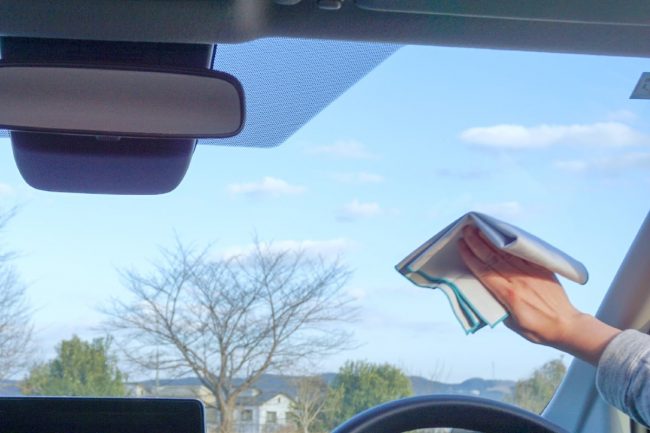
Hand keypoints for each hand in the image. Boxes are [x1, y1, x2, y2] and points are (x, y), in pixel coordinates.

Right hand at [458, 225, 619, 364]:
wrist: (566, 326)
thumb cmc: (537, 329)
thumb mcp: (512, 324)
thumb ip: (498, 305)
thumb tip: (486, 291)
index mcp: (509, 295)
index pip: (484, 272)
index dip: (471, 258)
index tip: (461, 246)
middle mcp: (518, 281)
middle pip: (493, 258)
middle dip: (477, 243)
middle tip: (466, 230)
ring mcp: (531, 274)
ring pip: (506, 253)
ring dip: (491, 240)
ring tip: (480, 229)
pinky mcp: (541, 270)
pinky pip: (523, 254)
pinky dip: (511, 245)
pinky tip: (502, 237)